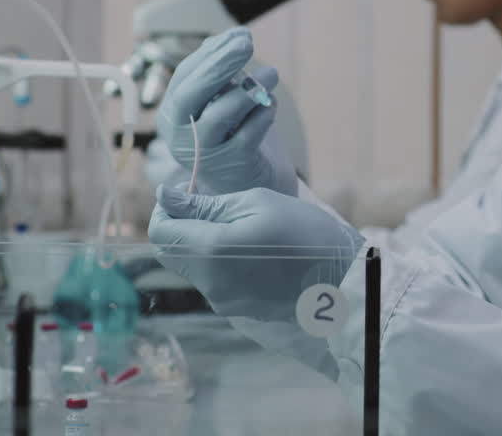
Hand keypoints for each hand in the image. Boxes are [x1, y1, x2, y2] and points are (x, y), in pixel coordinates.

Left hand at [148, 185, 364, 320]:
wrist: (342, 281)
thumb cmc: (306, 233)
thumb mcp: (259, 202)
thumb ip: (207, 203)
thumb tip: (167, 197)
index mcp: (212, 250)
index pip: (160, 231)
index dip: (165, 208)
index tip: (186, 193)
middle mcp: (209, 282)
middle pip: (169, 251)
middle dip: (180, 225)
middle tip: (209, 206)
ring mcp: (221, 300)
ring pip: (190, 266)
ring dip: (200, 243)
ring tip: (238, 227)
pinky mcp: (235, 309)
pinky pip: (211, 280)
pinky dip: (217, 261)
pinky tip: (249, 251)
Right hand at [156, 27, 293, 194]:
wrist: (248, 182)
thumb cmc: (233, 134)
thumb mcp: (222, 101)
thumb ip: (222, 74)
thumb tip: (232, 37)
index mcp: (173, 113)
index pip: (186, 75)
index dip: (212, 52)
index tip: (240, 34)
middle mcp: (180, 135)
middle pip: (192, 93)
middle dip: (220, 64)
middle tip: (246, 43)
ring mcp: (204, 153)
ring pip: (220, 115)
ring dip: (249, 90)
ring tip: (272, 74)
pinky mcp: (232, 165)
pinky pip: (248, 134)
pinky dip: (263, 115)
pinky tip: (271, 105)